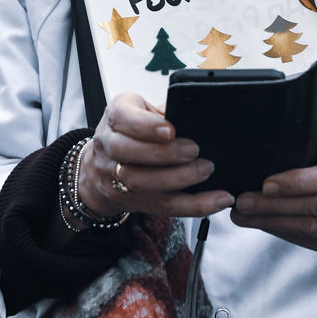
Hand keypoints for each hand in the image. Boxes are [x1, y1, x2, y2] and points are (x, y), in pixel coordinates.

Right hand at [77, 93, 233, 219]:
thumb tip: (196, 115)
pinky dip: (194, 205)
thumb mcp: (141, 110)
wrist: (100, 165)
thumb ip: (164, 112)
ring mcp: (114, 177)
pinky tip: (216, 200)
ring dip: (178, 179)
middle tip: (194, 150)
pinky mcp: (130, 201)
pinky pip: (163, 206)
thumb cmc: (130, 131)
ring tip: (205, 170)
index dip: (146, 126)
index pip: (123, 119)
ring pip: (141, 183)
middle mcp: (108, 146)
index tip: (170, 129)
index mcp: (114, 117)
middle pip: (127, 152)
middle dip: (164, 153)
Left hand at [229, 155, 316, 269]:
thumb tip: (278, 166)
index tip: (267, 183)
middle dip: (274, 204)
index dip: (298, 182)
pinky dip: (285, 233)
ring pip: (312, 228)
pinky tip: (265, 225)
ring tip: (245, 214)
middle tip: (244, 200)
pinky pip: (312, 243)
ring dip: (273, 222)